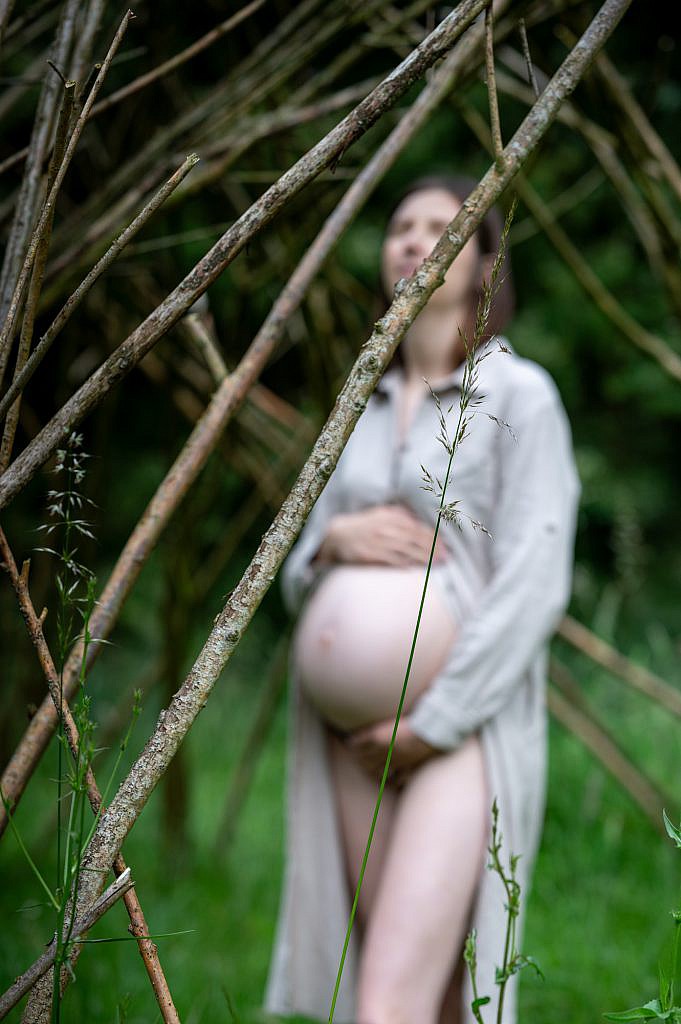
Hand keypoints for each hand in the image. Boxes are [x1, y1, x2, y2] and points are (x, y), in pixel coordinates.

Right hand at [317, 504, 445, 566]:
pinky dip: (405, 563)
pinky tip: (416, 568)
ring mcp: (378, 541)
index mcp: (391, 516)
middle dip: (432, 548)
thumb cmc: (365, 525)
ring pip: (406, 550)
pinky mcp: (370, 554)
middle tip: (445, 557)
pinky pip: (391, 560)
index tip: (444, 546)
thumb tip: (421, 522)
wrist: (337, 535)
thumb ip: (402, 515)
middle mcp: (386, 527)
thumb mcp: (382, 513)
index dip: (432, 537)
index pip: (417, 527)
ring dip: (423, 557)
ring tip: (436, 563)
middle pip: (415, 538)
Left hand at [346, 717, 436, 783]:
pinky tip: (392, 781)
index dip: (353, 744)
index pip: (358, 743)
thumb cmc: (413, 718)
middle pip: (366, 760)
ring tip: (371, 772)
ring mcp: (397, 761)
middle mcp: (384, 750)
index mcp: (378, 736)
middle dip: (361, 760)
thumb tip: (371, 725)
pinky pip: (398, 779)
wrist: (431, 730)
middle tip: (359, 758)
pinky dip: (394, 781)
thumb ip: (380, 722)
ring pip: (379, 772)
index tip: (350, 743)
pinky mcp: (409, 767)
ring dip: (373, 772)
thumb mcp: (391, 717)